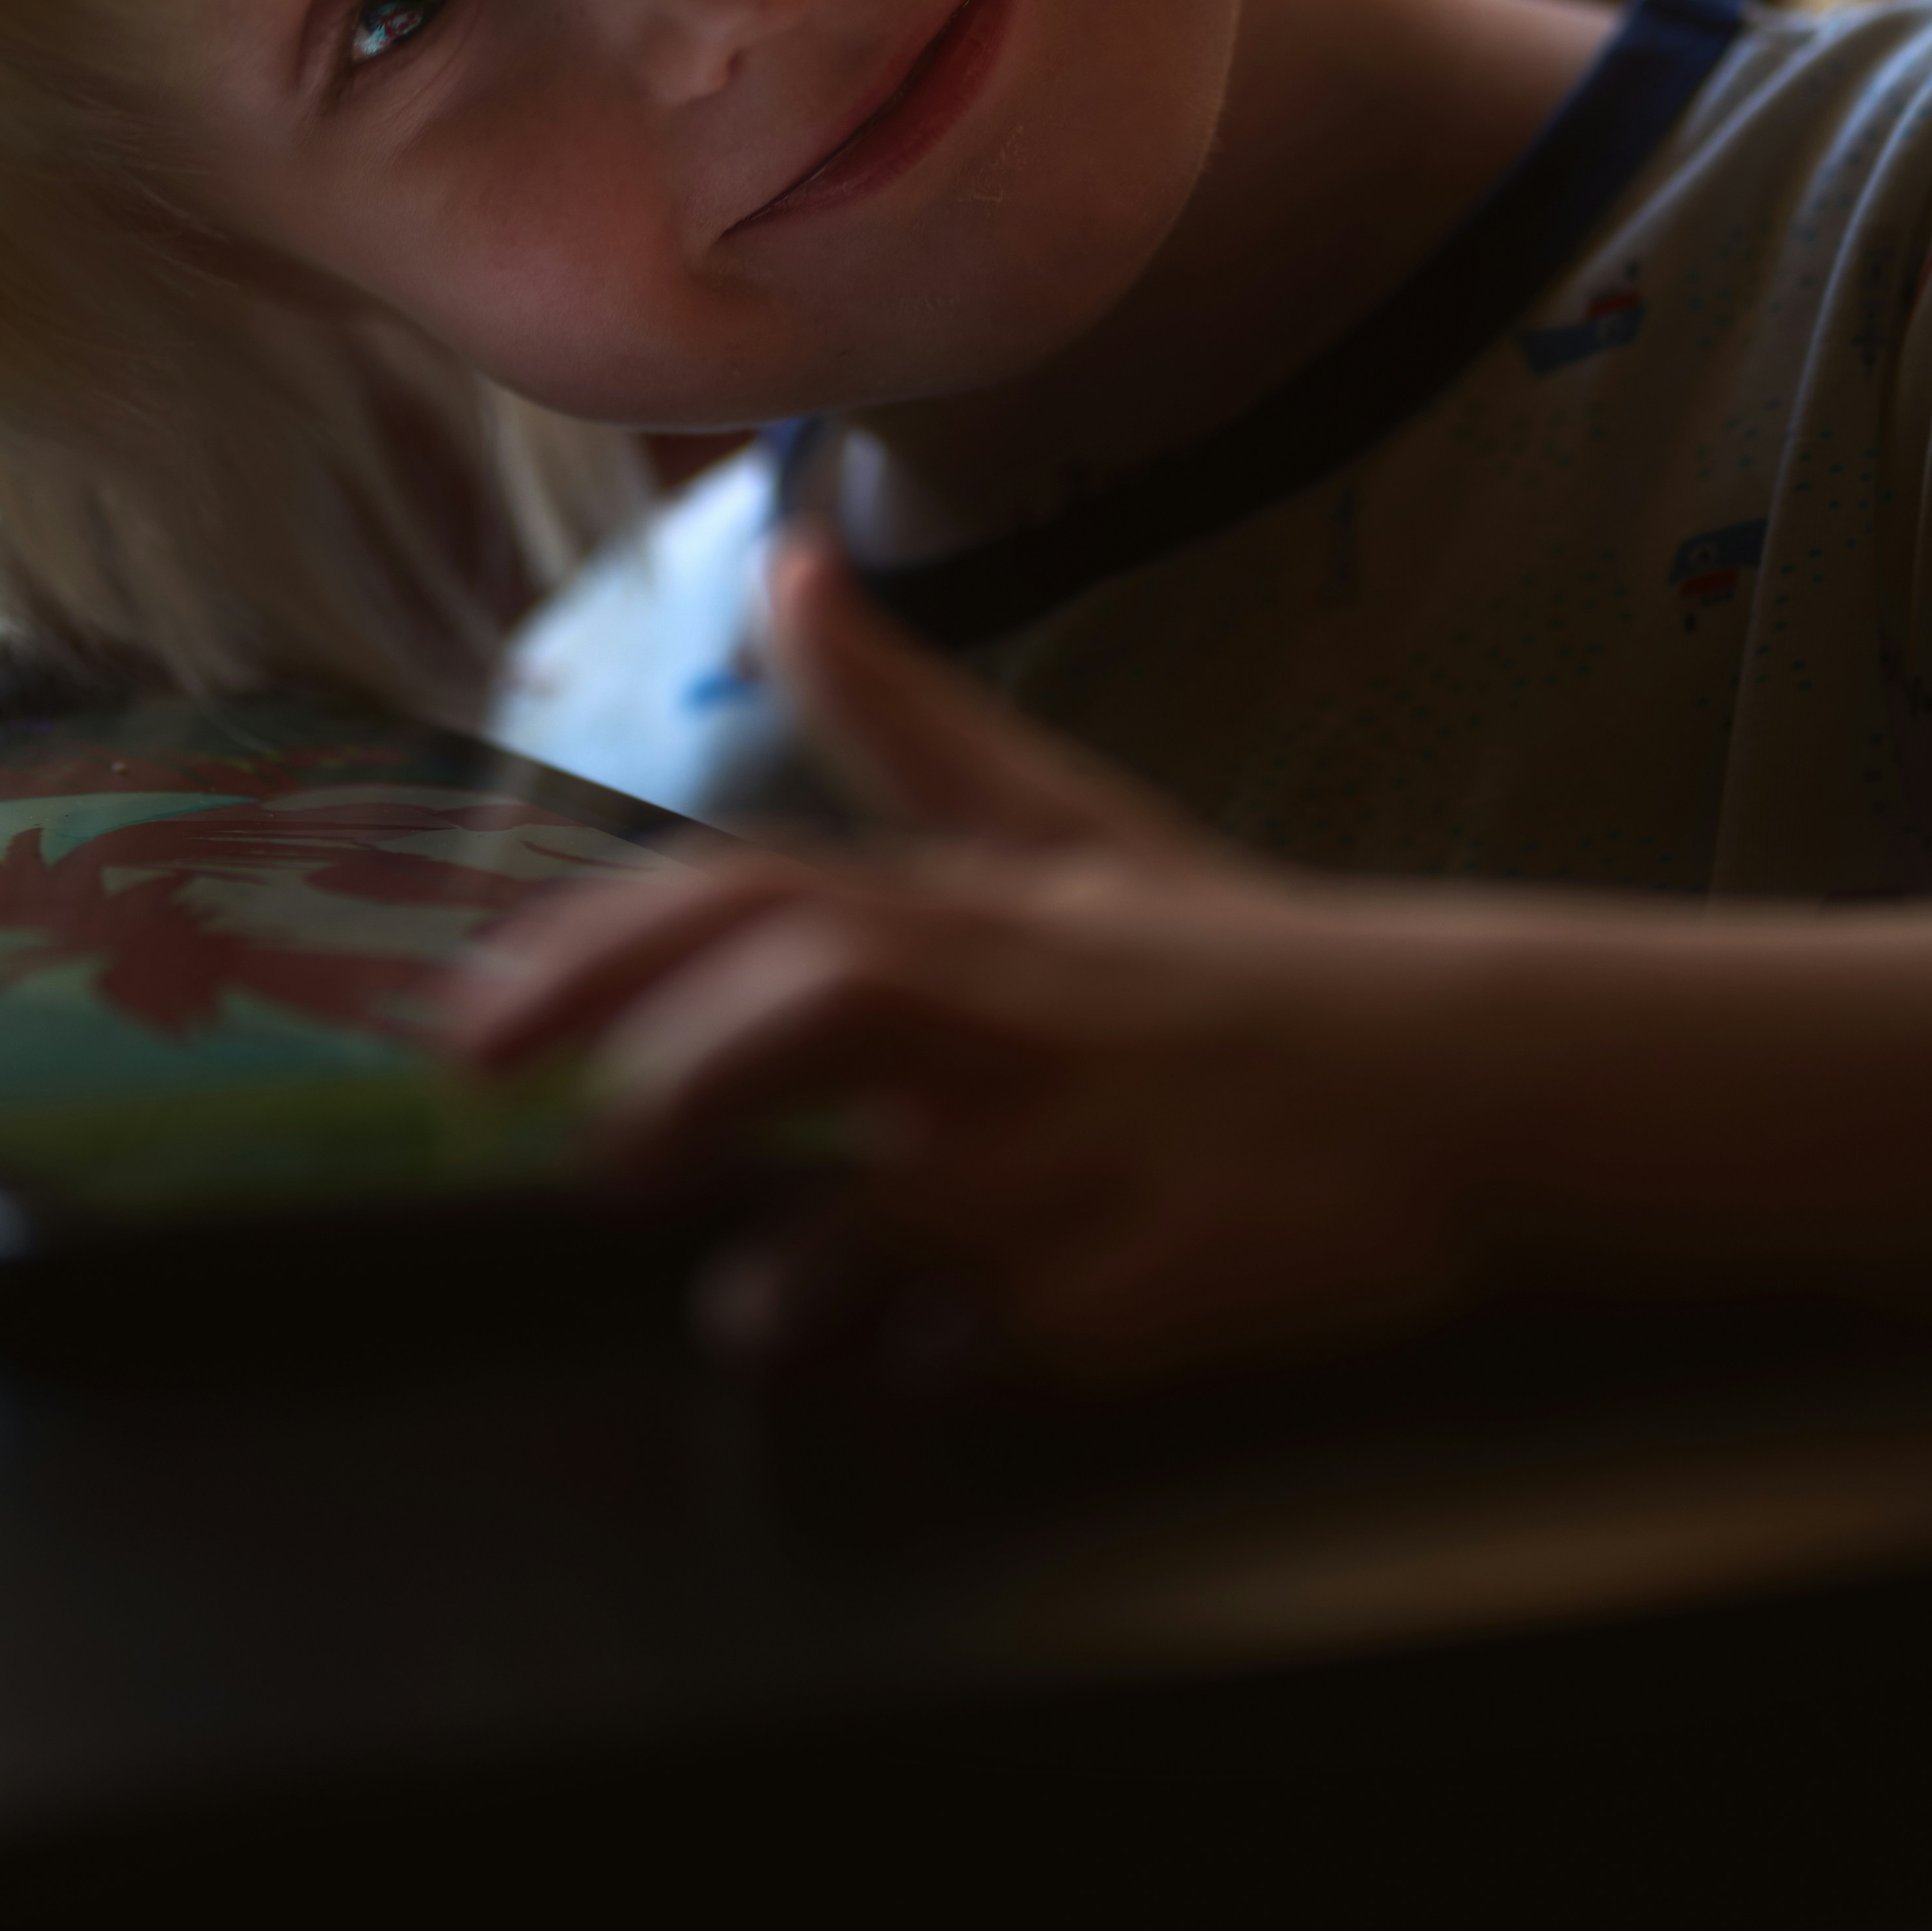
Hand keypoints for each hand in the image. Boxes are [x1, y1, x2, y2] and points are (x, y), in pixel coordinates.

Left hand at [451, 536, 1484, 1388]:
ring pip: (891, 1209)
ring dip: (787, 1276)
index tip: (469, 1032)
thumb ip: (899, 716)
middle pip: (821, 1005)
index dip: (599, 955)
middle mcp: (1023, 1012)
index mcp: (981, 906)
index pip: (759, 894)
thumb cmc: (1226, 962)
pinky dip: (932, 1369)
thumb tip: (787, 562)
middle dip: (682, 1081)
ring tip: (759, 1311)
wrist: (1462, 1079)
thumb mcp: (1061, 823)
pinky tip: (923, 1368)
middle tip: (598, 1168)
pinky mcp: (1160, 1287)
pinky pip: (999, 1351)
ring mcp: (1094, 1151)